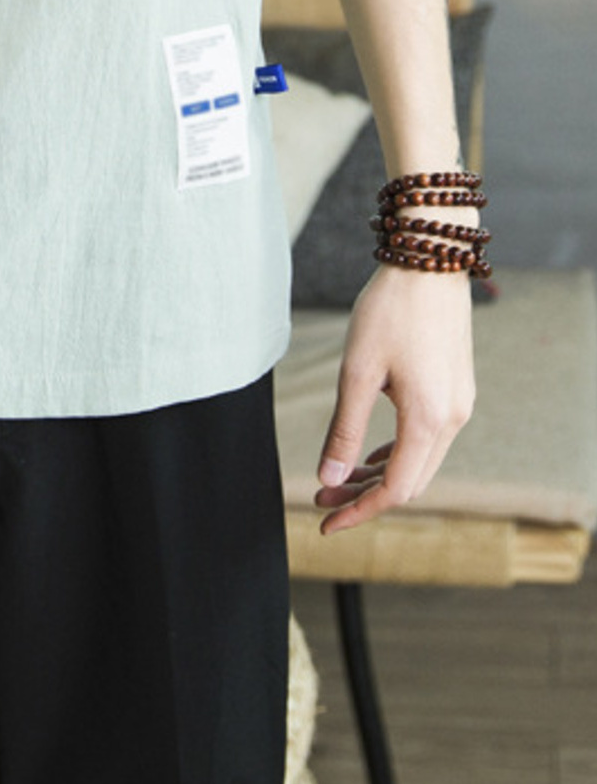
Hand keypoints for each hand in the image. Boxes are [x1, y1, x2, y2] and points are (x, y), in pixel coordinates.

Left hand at [315, 262, 474, 534]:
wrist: (431, 261)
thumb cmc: (389, 310)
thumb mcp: (357, 371)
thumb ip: (345, 430)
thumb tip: (330, 480)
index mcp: (429, 419)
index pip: (396, 489)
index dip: (360, 512)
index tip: (326, 523)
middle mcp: (452, 418)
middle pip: (411, 481)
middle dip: (366, 496)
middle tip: (323, 500)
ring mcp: (459, 403)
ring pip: (421, 461)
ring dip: (381, 474)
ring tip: (339, 479)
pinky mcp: (456, 388)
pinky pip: (429, 438)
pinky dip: (398, 452)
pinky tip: (371, 455)